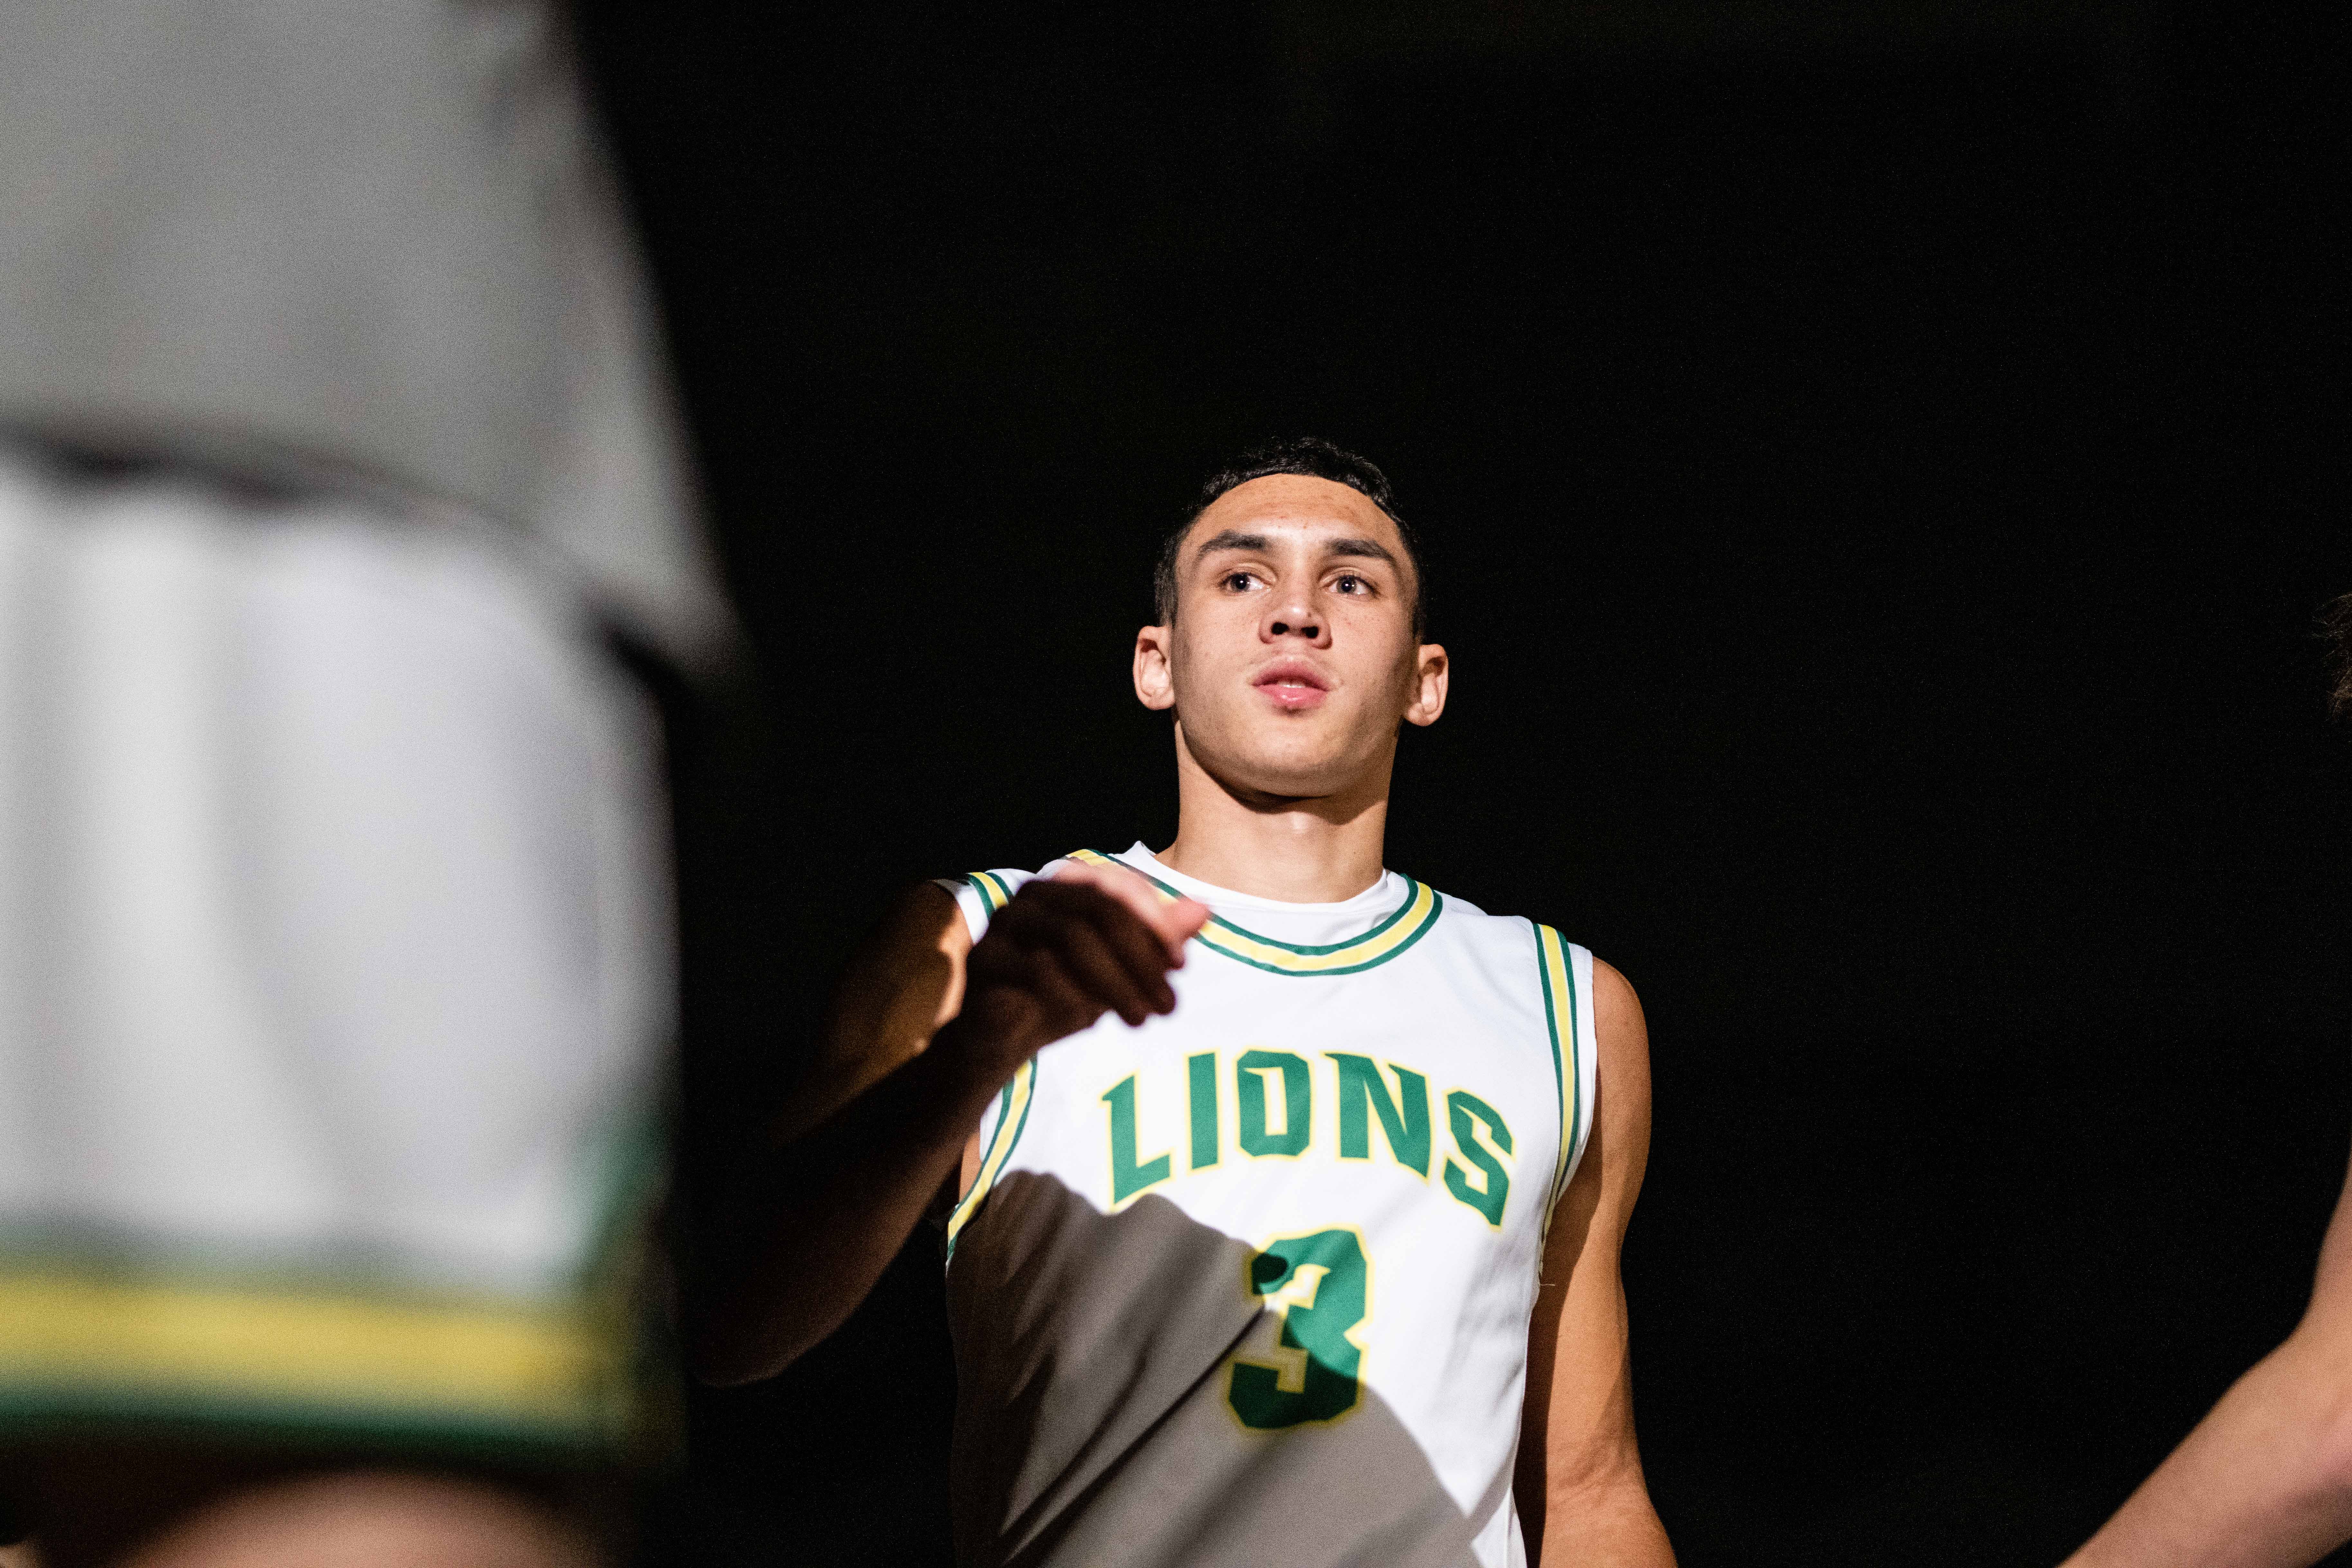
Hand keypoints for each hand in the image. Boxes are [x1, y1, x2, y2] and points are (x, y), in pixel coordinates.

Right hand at [946, 860, 1208, 1084]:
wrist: (1003, 1037)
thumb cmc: (1066, 993)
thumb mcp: (1121, 969)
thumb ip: (1157, 938)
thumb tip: (1204, 909)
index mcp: (1067, 883)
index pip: (1118, 886)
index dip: (1154, 921)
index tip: (1181, 964)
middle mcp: (1034, 893)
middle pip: (1099, 910)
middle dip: (1140, 958)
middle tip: (1168, 1005)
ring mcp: (1004, 922)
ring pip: (1071, 937)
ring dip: (1115, 982)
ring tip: (1140, 1019)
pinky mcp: (985, 958)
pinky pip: (1035, 969)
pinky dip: (1071, 995)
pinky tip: (1091, 1021)